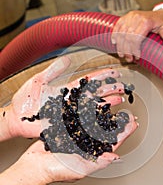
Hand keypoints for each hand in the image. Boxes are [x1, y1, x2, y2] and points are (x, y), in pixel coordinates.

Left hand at [5, 57, 133, 138]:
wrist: (17, 119)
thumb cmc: (25, 101)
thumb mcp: (39, 81)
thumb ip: (53, 71)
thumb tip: (68, 58)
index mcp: (68, 90)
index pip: (90, 81)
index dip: (103, 76)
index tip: (115, 72)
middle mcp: (73, 102)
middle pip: (96, 94)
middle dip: (111, 89)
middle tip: (124, 87)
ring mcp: (72, 114)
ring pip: (95, 108)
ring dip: (108, 104)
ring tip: (120, 100)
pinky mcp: (69, 126)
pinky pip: (86, 123)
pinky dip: (98, 122)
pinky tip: (107, 119)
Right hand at [18, 110, 136, 184]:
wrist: (35, 165)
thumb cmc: (56, 171)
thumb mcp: (80, 169)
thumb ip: (98, 163)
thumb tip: (116, 158)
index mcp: (94, 155)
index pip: (113, 142)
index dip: (125, 132)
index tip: (133, 123)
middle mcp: (88, 145)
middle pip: (107, 131)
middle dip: (118, 122)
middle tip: (127, 112)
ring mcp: (78, 137)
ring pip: (95, 123)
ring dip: (105, 114)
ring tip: (114, 104)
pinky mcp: (67, 130)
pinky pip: (79, 119)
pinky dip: (87, 112)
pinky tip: (94, 104)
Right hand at [112, 9, 162, 61]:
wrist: (160, 14)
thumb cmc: (162, 22)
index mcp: (145, 22)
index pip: (135, 38)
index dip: (134, 49)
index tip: (137, 57)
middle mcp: (136, 18)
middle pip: (127, 37)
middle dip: (127, 50)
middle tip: (129, 59)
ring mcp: (130, 17)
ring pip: (120, 33)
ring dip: (120, 46)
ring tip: (122, 54)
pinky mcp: (126, 17)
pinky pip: (117, 26)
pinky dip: (114, 34)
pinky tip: (114, 42)